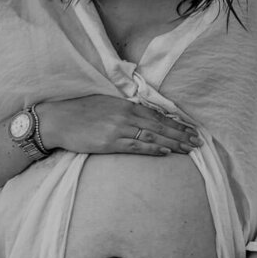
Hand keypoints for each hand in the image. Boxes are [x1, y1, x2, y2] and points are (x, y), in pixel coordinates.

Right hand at [35, 95, 200, 156]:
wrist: (58, 120)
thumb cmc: (81, 112)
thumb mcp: (107, 104)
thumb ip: (126, 110)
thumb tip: (146, 117)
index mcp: (126, 105)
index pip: (158, 115)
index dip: (177, 124)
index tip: (192, 130)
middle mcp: (125, 116)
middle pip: (160, 126)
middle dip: (181, 135)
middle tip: (198, 142)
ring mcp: (118, 129)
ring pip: (152, 136)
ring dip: (173, 143)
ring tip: (189, 149)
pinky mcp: (110, 143)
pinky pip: (136, 146)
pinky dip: (153, 149)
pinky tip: (166, 152)